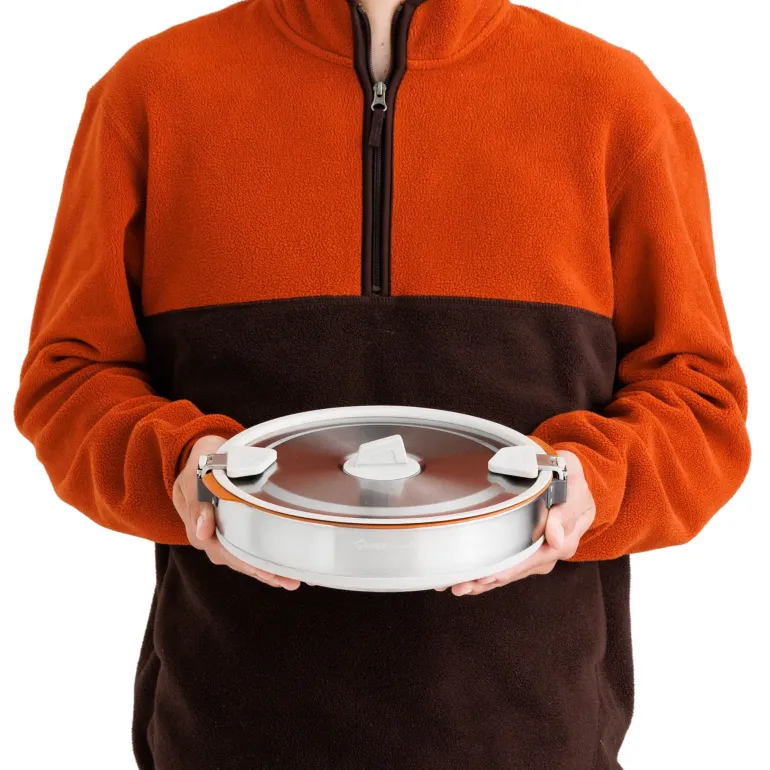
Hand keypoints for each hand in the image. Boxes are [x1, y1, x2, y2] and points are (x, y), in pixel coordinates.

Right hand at [172, 435, 300, 589]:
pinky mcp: (233, 532)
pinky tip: (285, 568)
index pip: (224, 552)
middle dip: (263, 572)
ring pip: (244, 559)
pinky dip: (266, 560)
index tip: (264, 570)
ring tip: (292, 580)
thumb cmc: (201, 464)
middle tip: (289, 581)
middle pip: (238, 560)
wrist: (202, 455)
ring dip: (268, 571)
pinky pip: (248, 550)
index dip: (245, 562)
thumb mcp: (194, 476)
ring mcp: (221, 536)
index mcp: (198, 527)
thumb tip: (203, 531)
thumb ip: (197, 503)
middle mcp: (210, 537)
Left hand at [435, 449, 595, 595]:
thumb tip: (555, 538)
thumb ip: (566, 512)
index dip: (511, 568)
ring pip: (510, 572)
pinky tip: (467, 580)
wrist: (573, 482)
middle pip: (518, 571)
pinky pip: (507, 566)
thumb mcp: (573, 486)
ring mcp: (537, 554)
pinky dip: (487, 575)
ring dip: (484, 582)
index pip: (535, 559)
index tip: (490, 576)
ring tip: (457, 587)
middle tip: (462, 585)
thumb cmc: (571, 482)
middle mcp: (550, 553)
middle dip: (490, 580)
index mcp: (564, 541)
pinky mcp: (527, 551)